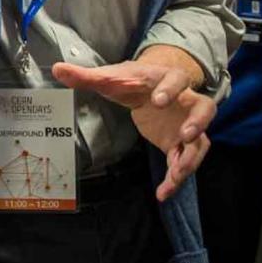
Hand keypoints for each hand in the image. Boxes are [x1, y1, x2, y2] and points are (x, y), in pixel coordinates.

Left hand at [50, 51, 214, 201]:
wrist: (151, 87)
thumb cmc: (133, 81)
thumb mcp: (112, 77)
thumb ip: (87, 76)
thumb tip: (57, 69)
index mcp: (166, 80)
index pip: (175, 79)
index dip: (170, 89)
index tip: (157, 101)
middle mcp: (185, 101)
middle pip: (205, 108)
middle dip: (197, 122)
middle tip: (186, 134)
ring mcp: (187, 124)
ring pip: (201, 142)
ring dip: (191, 158)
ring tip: (176, 174)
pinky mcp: (182, 144)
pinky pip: (186, 162)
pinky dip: (176, 178)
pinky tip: (163, 193)